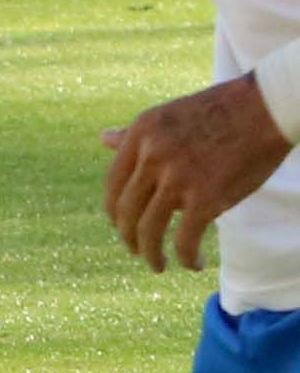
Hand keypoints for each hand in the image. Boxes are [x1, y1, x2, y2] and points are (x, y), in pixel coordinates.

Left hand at [104, 74, 294, 273]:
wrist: (268, 107)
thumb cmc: (223, 110)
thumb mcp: (168, 116)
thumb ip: (135, 135)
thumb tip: (103, 138)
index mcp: (141, 135)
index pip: (113, 183)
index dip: (114, 210)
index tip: (121, 223)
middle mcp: (152, 156)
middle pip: (126, 210)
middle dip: (128, 237)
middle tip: (136, 250)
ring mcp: (177, 179)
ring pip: (148, 229)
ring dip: (150, 254)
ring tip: (157, 265)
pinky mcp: (206, 198)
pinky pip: (185, 239)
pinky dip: (186, 257)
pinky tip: (193, 264)